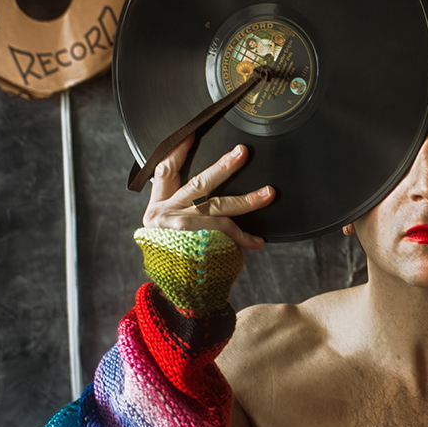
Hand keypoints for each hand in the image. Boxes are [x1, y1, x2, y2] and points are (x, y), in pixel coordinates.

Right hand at [142, 134, 274, 249]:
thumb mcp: (167, 232)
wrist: (172, 294)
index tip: (192, 132)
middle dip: (223, 167)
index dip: (178, 150)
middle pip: (199, 184)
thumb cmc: (174, 259)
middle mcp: (167, 214)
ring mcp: (182, 229)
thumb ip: (181, 210)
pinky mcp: (196, 244)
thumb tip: (213, 187)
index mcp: (158, 207)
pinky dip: (244, 239)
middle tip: (242, 153)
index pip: (166, 171)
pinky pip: (227, 235)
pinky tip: (258, 242)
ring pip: (218, 207)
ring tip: (269, 193)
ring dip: (248, 200)